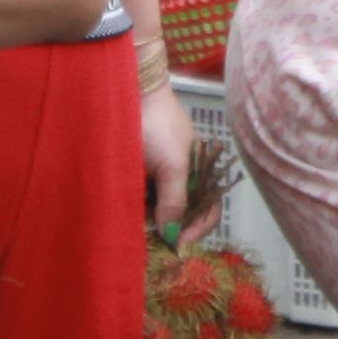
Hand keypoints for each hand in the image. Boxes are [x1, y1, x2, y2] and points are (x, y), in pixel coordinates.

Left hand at [140, 72, 196, 235]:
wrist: (128, 94)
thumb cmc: (157, 127)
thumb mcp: (172, 166)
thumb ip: (175, 201)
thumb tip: (172, 235)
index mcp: (201, 172)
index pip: (208, 210)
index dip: (197, 230)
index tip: (176, 244)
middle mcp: (183, 176)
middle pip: (185, 213)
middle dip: (173, 230)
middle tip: (155, 244)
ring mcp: (159, 174)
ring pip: (161, 209)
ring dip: (153, 222)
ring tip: (141, 233)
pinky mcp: (138, 172)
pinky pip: (143, 198)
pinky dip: (139, 210)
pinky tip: (130, 216)